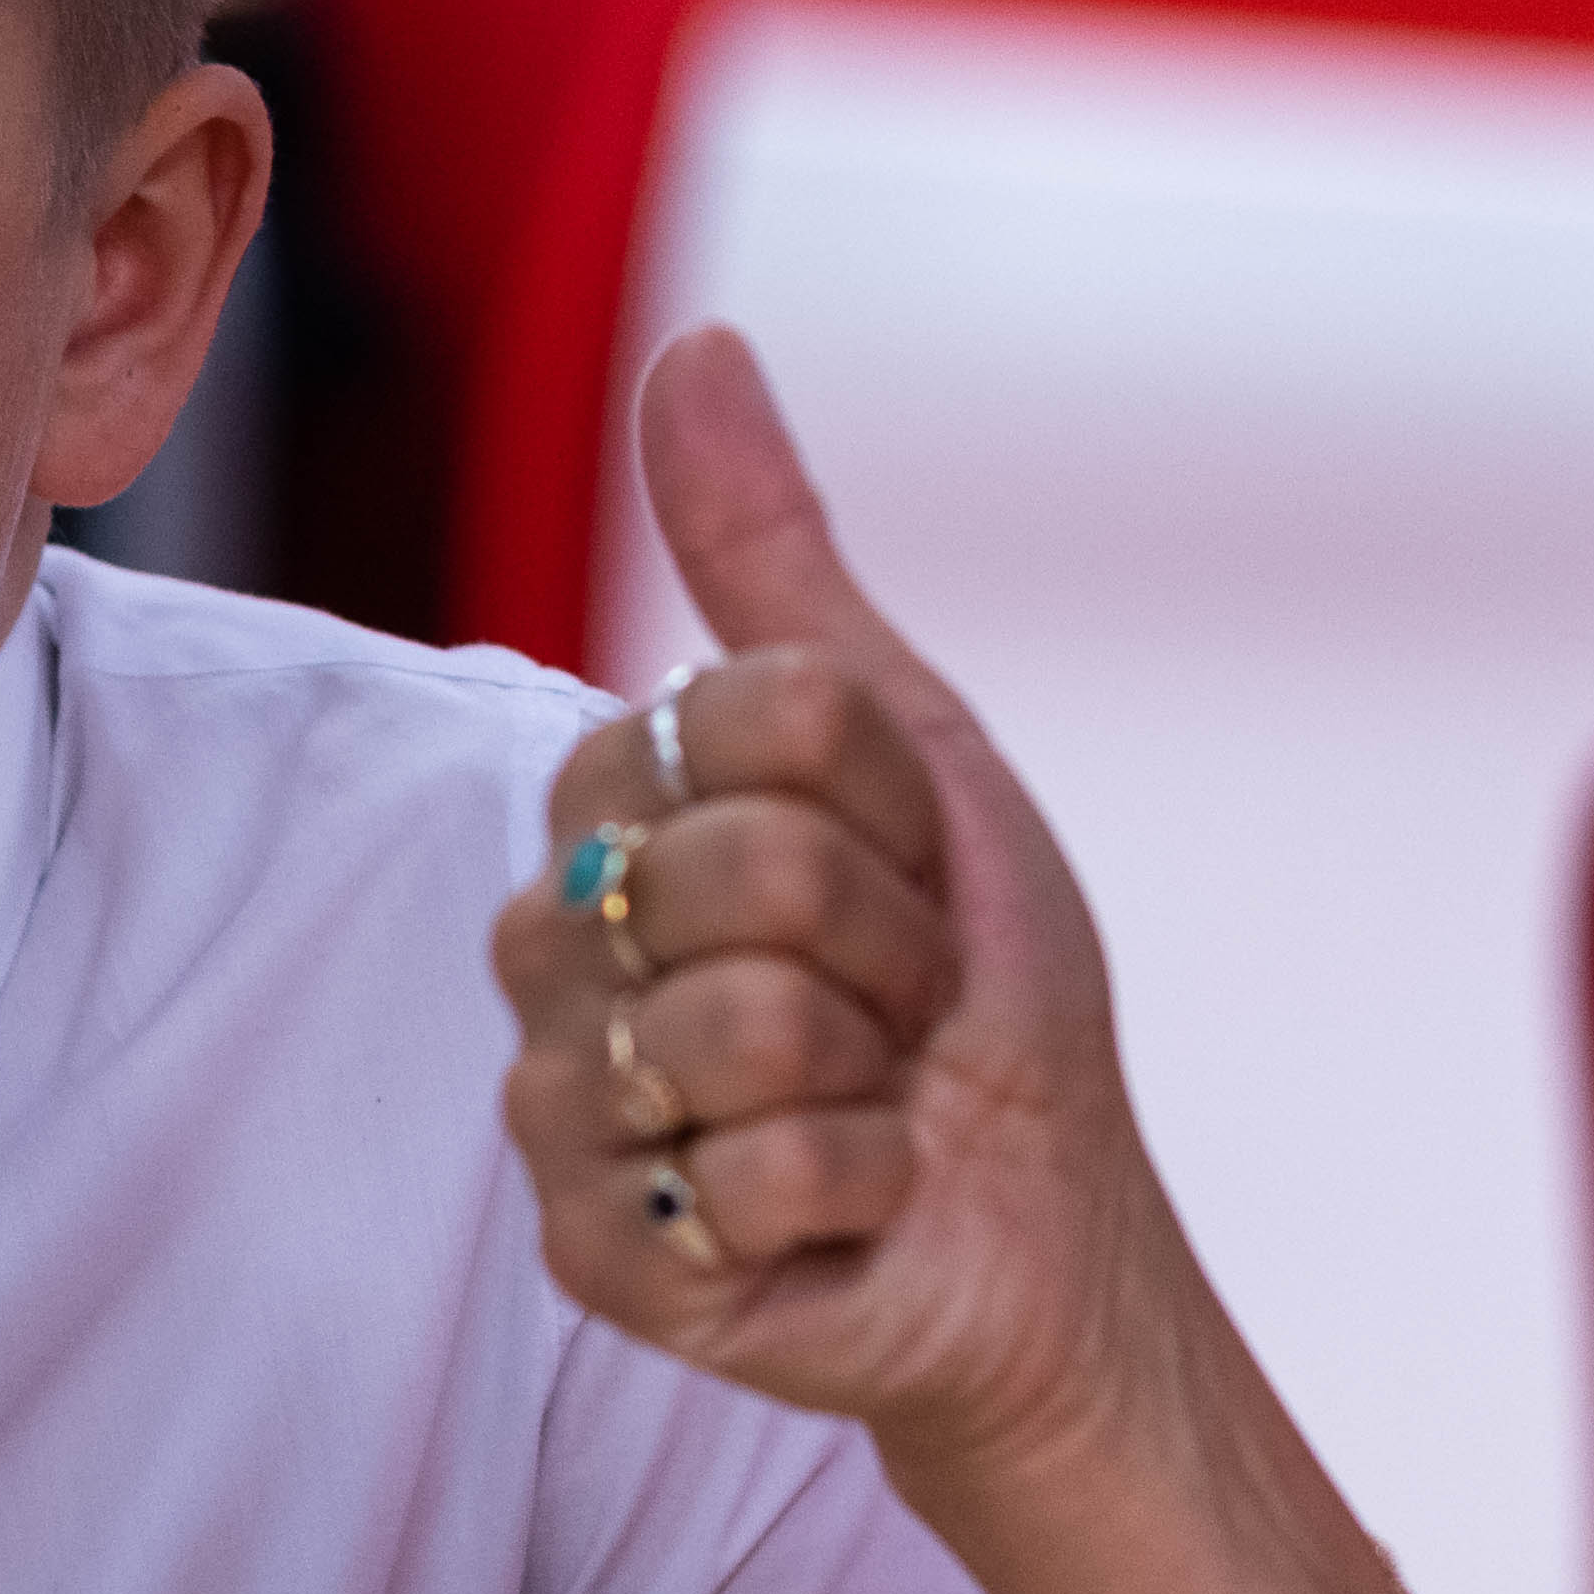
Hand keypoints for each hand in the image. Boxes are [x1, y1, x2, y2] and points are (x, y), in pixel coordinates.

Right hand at [487, 337, 1196, 1498]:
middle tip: (899, 1002)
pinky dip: (854, 1188)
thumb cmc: (972, 988)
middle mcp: (554, 944)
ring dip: (872, 1074)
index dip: (881, 801)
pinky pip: (750, 1173)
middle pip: (749, 867)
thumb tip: (697, 341)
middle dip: (887, 942)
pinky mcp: (593, 1252)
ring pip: (739, 1023)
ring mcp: (562, 1104)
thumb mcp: (905, 745)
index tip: (906, 865)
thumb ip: (773, 561)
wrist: (1039, 1218)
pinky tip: (844, 1206)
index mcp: (613, 808)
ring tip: (869, 1102)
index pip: (746, 722)